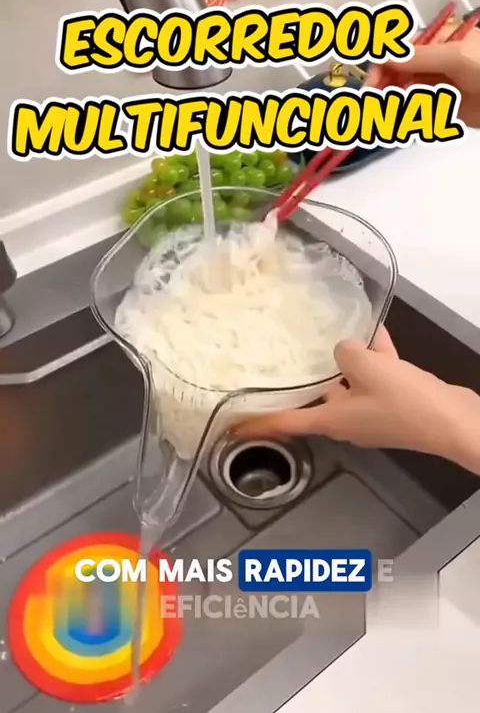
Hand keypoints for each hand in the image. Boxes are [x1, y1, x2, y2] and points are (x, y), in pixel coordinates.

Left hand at [230, 327, 479, 474]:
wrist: (454, 421)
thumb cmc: (405, 402)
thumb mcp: (367, 368)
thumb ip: (346, 353)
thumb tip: (343, 350)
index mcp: (333, 420)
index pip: (285, 423)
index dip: (257, 424)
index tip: (231, 427)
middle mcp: (348, 421)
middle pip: (317, 399)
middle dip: (304, 380)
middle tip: (284, 360)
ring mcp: (372, 415)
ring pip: (349, 384)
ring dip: (346, 362)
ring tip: (337, 333)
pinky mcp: (395, 405)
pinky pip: (377, 378)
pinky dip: (376, 359)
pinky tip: (377, 333)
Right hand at [366, 21, 479, 127]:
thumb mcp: (456, 57)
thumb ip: (419, 57)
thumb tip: (384, 56)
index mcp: (437, 41)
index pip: (399, 50)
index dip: (381, 66)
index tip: (371, 86)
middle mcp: (433, 61)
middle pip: (397, 72)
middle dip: (383, 86)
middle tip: (372, 105)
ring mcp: (437, 84)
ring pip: (404, 92)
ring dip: (391, 103)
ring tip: (383, 117)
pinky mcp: (443, 107)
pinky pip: (417, 110)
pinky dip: (405, 116)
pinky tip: (398, 122)